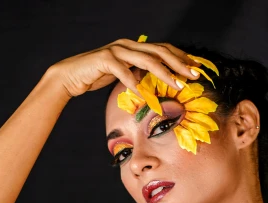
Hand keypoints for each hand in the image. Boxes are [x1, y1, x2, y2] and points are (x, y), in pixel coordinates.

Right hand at [47, 38, 199, 99]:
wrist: (71, 76)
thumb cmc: (97, 76)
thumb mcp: (123, 74)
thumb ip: (138, 73)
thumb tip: (154, 81)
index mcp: (134, 47)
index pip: (163, 50)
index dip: (180, 58)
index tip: (196, 69)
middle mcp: (128, 45)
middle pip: (159, 51)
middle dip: (179, 63)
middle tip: (194, 75)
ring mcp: (116, 50)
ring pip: (146, 59)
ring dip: (164, 73)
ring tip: (177, 84)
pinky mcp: (103, 60)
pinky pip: (122, 70)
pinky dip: (133, 81)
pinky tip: (142, 92)